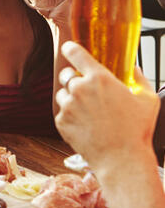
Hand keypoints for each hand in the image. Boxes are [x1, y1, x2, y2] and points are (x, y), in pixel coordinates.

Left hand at [55, 41, 158, 170]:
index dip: (70, 49)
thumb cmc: (137, 130)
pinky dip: (70, 116)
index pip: (75, 53)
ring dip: (71, 98)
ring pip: (62, 94)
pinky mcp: (61, 121)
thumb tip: (135, 68)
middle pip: (66, 75)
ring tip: (88, 112)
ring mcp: (68, 105)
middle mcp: (79, 89)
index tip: (68, 48)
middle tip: (85, 90)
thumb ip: (140, 78)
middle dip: (73, 79)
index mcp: (99, 78)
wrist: (121, 159)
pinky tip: (85, 125)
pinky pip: (61, 112)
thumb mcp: (148, 100)